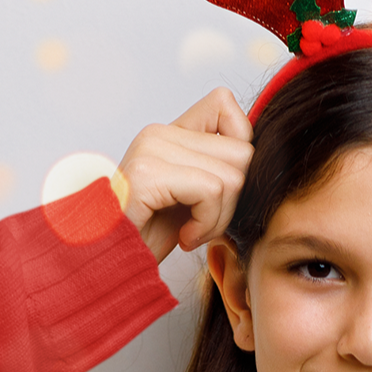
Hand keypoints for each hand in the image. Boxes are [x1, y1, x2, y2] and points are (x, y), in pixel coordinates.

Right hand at [117, 88, 253, 262]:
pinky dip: (206, 224)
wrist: (107, 266)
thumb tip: (264, 162)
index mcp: (169, 134)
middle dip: (234, 200)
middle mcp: (159, 133)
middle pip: (242, 152)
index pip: (225, 105)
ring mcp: (151, 148)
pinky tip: (183, 237)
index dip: (239, 150)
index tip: (217, 193)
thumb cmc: (149, 241)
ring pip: (233, 176)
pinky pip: (211, 191)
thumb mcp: (192, 202)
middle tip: (202, 224)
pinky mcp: (147, 174)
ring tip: (190, 232)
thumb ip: (218, 173)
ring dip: (219, 219)